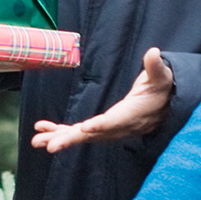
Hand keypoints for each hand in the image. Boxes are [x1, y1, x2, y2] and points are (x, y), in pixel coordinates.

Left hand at [28, 48, 175, 152]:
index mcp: (131, 114)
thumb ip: (156, 67)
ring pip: (81, 136)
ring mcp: (107, 130)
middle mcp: (117, 127)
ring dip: (58, 138)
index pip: (115, 122)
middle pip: (92, 135)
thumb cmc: (161, 90)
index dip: (101, 126)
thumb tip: (154, 53)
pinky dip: (60, 132)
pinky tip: (41, 129)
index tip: (86, 129)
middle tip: (51, 146)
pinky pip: (78, 132)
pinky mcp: (100, 128)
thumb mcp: (162, 77)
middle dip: (70, 140)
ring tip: (37, 141)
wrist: (163, 108)